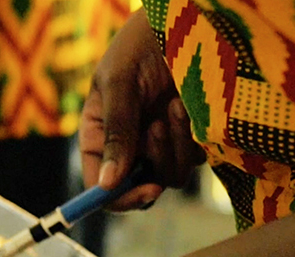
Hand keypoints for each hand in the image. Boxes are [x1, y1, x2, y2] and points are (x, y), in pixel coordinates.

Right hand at [80, 9, 204, 204]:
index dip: (119, 198)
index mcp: (99, 137)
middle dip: (154, 162)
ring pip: (171, 175)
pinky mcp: (191, 139)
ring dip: (176, 145)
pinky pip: (195, 160)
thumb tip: (106, 185)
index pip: (101, 187)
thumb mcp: (119, 83)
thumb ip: (115, 133)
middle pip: (139, 187)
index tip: (146, 190)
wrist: (189, 21)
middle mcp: (129, 147)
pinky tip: (190, 104)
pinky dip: (195, 138)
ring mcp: (162, 144)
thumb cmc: (142, 42)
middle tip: (158, 125)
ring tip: (175, 103)